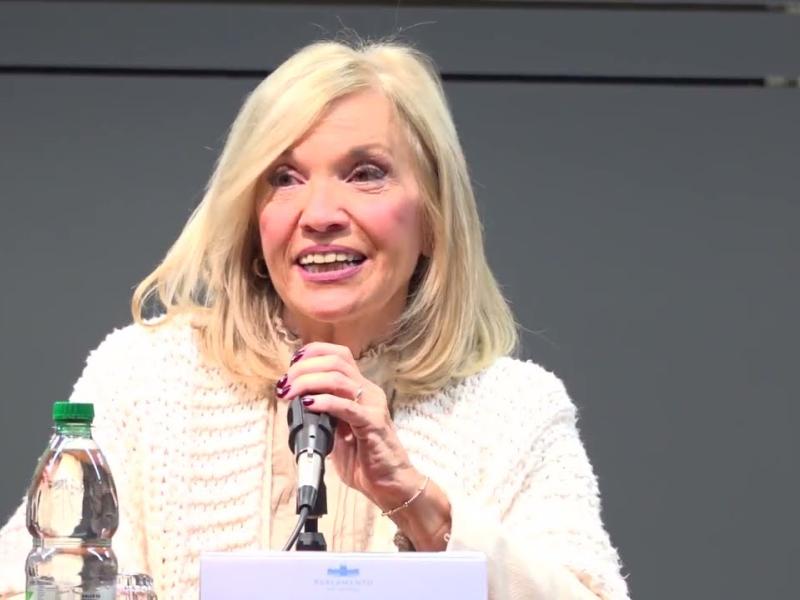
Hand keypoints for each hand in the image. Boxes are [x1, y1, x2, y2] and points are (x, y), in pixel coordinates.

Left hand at [277, 342, 421, 509]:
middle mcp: (369, 392)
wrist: (390, 485)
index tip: (292, 364)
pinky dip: (324, 402)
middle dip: (305, 367)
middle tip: (286, 383)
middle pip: (336, 362)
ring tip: (291, 392)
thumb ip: (323, 416)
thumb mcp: (338, 432)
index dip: (314, 353)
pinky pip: (347, 406)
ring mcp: (373, 406)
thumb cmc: (365, 460)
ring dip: (308, 382)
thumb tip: (297, 404)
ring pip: (338, 378)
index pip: (339, 355)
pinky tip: (309, 405)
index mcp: (361, 390)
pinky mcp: (373, 423)